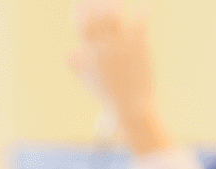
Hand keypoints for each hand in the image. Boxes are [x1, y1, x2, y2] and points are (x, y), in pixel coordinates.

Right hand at [70, 0, 167, 151]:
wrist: (132, 110)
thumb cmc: (110, 98)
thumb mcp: (89, 82)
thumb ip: (78, 66)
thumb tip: (68, 54)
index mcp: (89, 55)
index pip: (80, 25)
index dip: (80, 11)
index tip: (81, 2)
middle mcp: (103, 48)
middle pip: (97, 16)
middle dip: (95, 3)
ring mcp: (121, 47)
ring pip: (114, 17)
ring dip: (114, 4)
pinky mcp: (140, 48)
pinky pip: (140, 24)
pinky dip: (143, 14)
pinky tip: (147, 7)